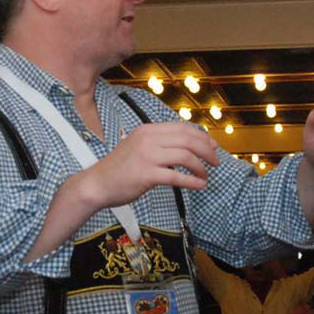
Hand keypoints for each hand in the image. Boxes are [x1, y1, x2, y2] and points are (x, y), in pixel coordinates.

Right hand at [71, 122, 219, 210]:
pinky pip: (176, 176)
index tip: (213, 146)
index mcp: (147, 130)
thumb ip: (160, 144)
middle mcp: (148, 139)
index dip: (202, 136)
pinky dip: (192, 181)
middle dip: (207, 150)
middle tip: (216, 161)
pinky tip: (199, 185)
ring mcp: (147, 156)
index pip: (182, 128)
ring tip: (206, 175)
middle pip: (188, 139)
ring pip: (185, 155)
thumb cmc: (119, 168)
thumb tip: (189, 147)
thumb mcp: (139, 147)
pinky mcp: (146, 174)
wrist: (97, 184)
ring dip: (201, 166)